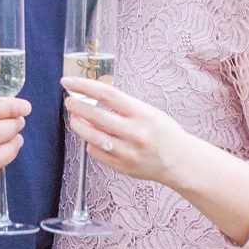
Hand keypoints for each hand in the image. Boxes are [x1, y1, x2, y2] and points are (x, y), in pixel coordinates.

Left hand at [61, 77, 248, 243]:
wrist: (179, 161)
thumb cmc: (163, 132)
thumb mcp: (149, 112)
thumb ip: (123, 106)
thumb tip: (93, 97)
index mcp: (143, 114)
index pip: (107, 95)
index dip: (84, 86)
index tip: (69, 81)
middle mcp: (135, 133)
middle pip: (95, 116)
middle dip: (76, 106)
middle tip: (69, 101)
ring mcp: (127, 152)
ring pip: (91, 136)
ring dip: (78, 125)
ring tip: (76, 118)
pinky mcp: (121, 166)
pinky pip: (96, 152)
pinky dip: (90, 142)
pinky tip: (94, 137)